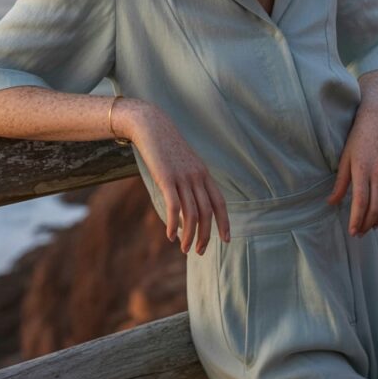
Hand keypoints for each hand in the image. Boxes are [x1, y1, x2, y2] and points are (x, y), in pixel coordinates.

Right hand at [128, 104, 230, 254]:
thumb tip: (189, 204)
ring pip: (192, 214)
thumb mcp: (184, 163)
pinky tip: (169, 235)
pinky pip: (174, 207)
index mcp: (204, 174)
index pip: (220, 203)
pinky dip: (173, 224)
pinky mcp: (166, 178)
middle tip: (199, 252)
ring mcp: (183, 177)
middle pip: (207, 213)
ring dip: (189, 236)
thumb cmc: (166, 146)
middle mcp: (197, 176)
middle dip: (205, 236)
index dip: (224, 222)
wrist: (151, 126)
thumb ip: (190, 181)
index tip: (226, 240)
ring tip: (184, 249)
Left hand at [326, 101, 377, 235]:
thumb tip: (331, 203)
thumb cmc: (357, 138)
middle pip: (376, 207)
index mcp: (362, 169)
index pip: (361, 201)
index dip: (357, 219)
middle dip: (367, 224)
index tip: (352, 231)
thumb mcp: (344, 158)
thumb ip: (340, 182)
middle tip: (360, 233)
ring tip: (371, 226)